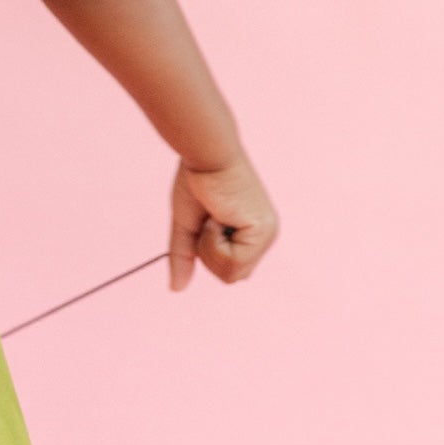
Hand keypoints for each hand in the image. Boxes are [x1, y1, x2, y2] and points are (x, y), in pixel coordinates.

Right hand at [169, 156, 276, 290]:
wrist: (206, 156)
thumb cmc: (197, 181)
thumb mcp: (188, 227)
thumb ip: (185, 256)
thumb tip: (177, 289)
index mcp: (252, 234)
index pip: (230, 270)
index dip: (209, 254)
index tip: (207, 222)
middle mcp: (264, 236)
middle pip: (233, 277)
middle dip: (209, 255)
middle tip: (209, 221)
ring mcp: (266, 235)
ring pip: (231, 274)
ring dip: (210, 248)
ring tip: (213, 217)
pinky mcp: (262, 231)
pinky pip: (231, 263)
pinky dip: (214, 242)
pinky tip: (218, 216)